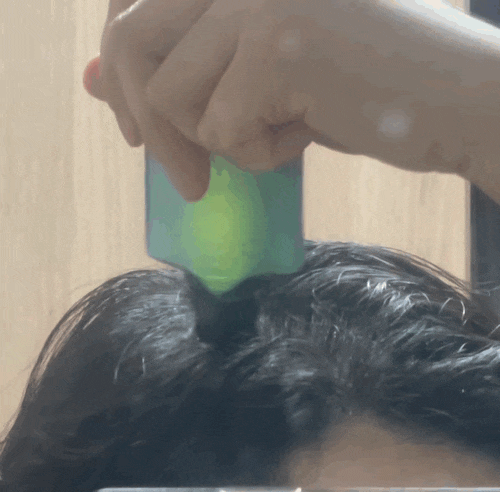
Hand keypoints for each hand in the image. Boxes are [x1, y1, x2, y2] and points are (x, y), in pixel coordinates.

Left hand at [83, 0, 332, 201]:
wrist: (450, 98)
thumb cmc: (353, 83)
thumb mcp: (252, 70)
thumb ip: (175, 66)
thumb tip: (91, 80)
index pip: (130, 4)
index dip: (121, 70)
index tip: (135, 126)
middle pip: (129, 45)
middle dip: (150, 125)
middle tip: (189, 178)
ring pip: (167, 96)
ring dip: (217, 139)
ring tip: (277, 131)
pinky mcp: (277, 46)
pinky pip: (222, 131)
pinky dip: (259, 155)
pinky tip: (307, 134)